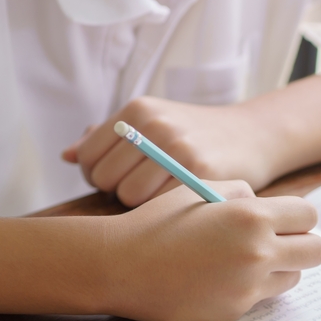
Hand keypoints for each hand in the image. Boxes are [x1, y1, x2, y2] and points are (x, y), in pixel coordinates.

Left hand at [63, 97, 283, 207]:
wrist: (254, 135)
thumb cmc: (195, 135)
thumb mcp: (153, 123)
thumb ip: (109, 138)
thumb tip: (67, 155)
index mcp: (137, 110)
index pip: (87, 156)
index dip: (95, 175)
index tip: (116, 179)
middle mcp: (154, 125)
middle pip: (103, 179)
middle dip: (115, 191)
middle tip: (140, 190)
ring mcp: (176, 149)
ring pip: (128, 196)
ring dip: (139, 204)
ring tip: (158, 197)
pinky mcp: (198, 173)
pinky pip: (158, 206)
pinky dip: (162, 211)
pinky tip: (175, 204)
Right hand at [99, 180, 320, 320]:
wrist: (121, 265)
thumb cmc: (158, 221)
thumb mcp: (201, 190)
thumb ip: (244, 194)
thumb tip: (269, 207)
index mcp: (252, 217)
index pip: (308, 215)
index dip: (296, 216)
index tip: (283, 218)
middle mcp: (257, 254)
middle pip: (316, 252)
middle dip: (302, 244)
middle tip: (279, 241)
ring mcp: (248, 287)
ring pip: (293, 277)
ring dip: (279, 267)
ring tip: (244, 258)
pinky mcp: (235, 310)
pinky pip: (261, 296)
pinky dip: (249, 287)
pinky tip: (218, 277)